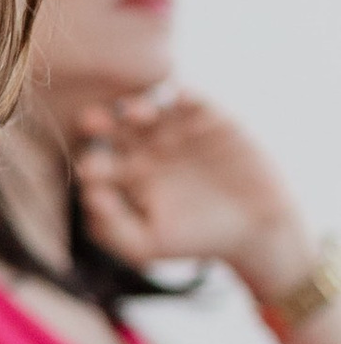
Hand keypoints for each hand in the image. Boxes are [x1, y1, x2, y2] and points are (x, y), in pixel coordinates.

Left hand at [76, 88, 314, 303]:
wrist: (254, 229)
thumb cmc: (195, 240)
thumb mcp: (148, 246)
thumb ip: (113, 229)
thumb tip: (89, 200)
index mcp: (124, 174)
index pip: (97, 161)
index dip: (91, 163)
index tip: (89, 171)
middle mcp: (144, 147)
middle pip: (114, 128)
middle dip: (101, 123)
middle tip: (90, 122)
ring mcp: (176, 129)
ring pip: (150, 109)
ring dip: (138, 106)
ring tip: (132, 112)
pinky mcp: (210, 119)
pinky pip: (195, 102)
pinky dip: (187, 97)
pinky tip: (179, 98)